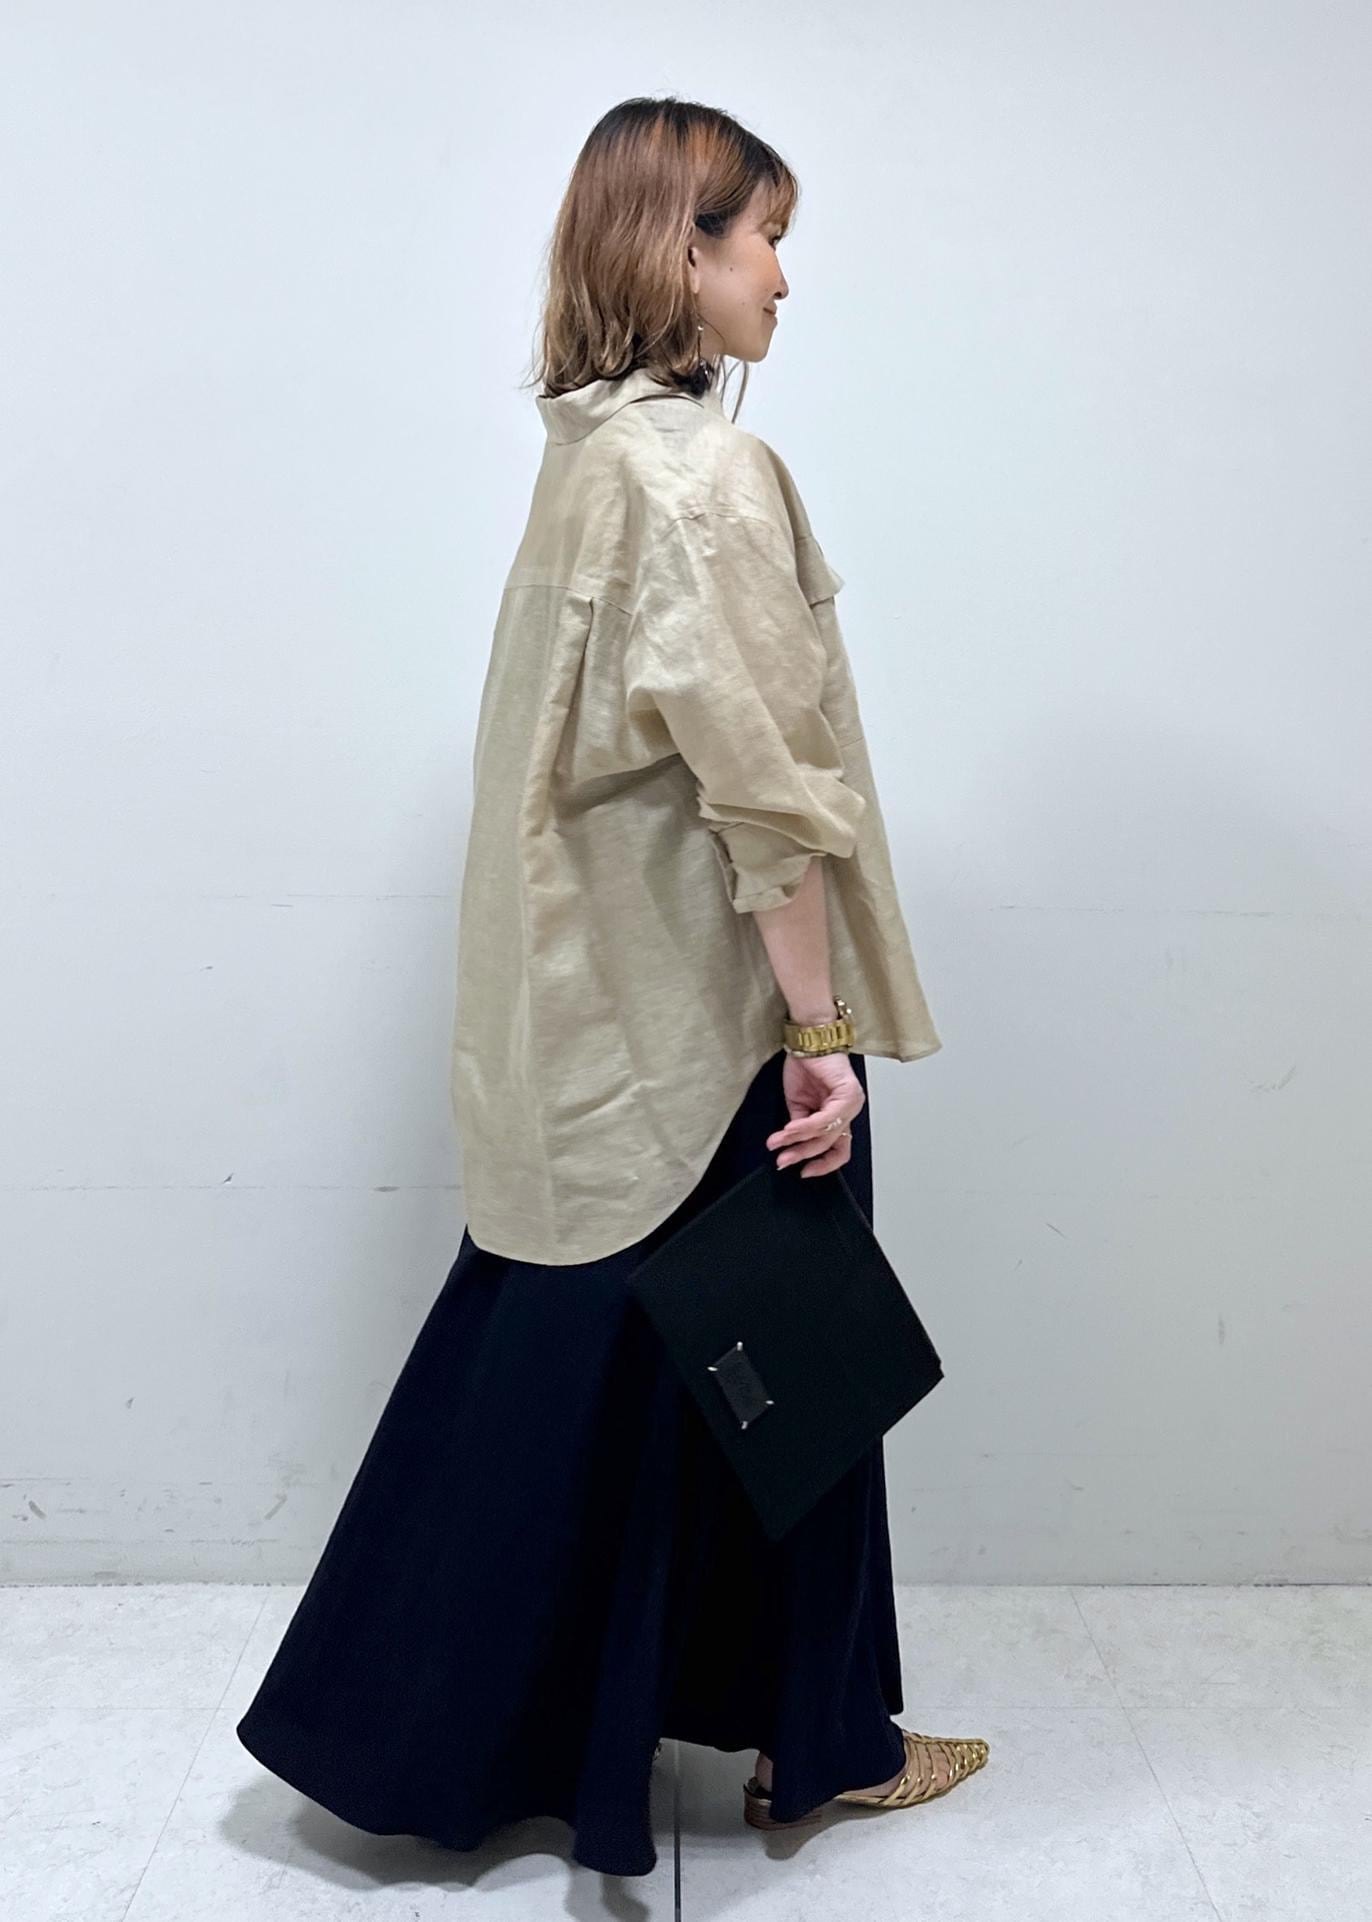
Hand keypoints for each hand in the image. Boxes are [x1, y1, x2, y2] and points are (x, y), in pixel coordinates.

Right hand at [766, 1051, 863, 1176]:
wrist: (808, 1038)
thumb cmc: (806, 1065)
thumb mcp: (798, 1103)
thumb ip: (800, 1125)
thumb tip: (793, 1144)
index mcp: (839, 1116)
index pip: (838, 1150)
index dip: (822, 1165)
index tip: (803, 1172)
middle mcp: (850, 1111)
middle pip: (830, 1145)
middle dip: (802, 1155)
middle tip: (783, 1161)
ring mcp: (852, 1104)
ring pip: (826, 1134)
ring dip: (798, 1140)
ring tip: (779, 1142)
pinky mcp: (848, 1094)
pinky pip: (825, 1118)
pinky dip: (805, 1126)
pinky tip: (789, 1129)